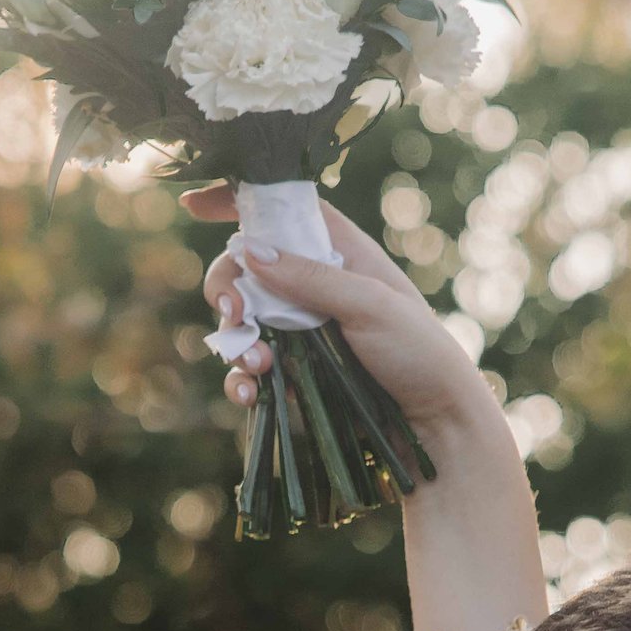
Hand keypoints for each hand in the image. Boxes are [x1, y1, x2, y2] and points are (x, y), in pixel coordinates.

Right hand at [183, 183, 508, 461]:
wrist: (435, 427)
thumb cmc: (419, 354)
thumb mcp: (371, 306)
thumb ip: (311, 279)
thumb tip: (250, 250)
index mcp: (341, 255)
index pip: (284, 212)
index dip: (240, 202)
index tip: (194, 204)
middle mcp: (315, 289)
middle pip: (247, 268)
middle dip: (227, 286)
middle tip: (232, 311)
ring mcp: (300, 335)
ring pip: (241, 324)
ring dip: (236, 341)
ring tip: (258, 364)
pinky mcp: (293, 379)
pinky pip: (250, 373)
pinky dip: (241, 382)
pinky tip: (248, 395)